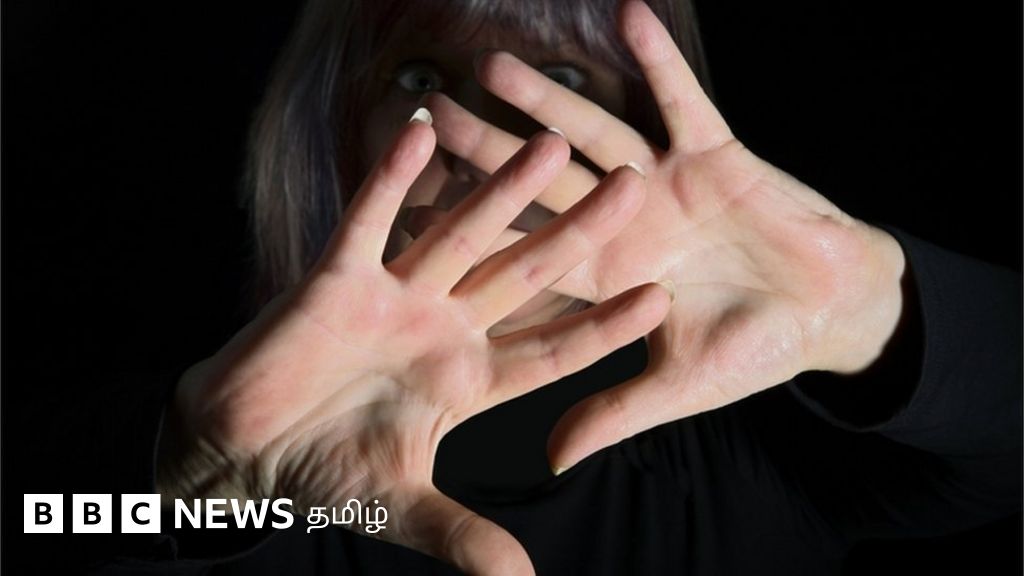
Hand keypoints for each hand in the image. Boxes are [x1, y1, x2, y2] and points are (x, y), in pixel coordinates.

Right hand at [158, 114, 669, 574]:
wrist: (243, 454)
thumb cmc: (324, 477)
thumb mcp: (403, 506)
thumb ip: (464, 538)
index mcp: (467, 380)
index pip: (552, 351)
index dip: (604, 328)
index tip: (661, 301)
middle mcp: (442, 329)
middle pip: (524, 275)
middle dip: (577, 233)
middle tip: (635, 187)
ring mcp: (394, 298)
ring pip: (460, 234)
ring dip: (501, 189)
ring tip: (551, 144)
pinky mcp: (338, 279)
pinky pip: (368, 220)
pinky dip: (390, 180)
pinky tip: (420, 129)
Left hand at [425, 0, 906, 472]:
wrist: (830, 312)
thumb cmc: (756, 350)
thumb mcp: (679, 386)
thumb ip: (613, 413)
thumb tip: (549, 463)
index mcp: (609, 273)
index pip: (529, 250)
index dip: (477, 234)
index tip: (417, 210)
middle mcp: (626, 221)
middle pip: (544, 182)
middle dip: (491, 150)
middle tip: (435, 114)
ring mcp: (666, 183)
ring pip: (597, 133)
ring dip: (551, 99)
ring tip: (496, 66)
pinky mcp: (715, 154)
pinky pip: (681, 101)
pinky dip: (658, 62)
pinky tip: (627, 15)